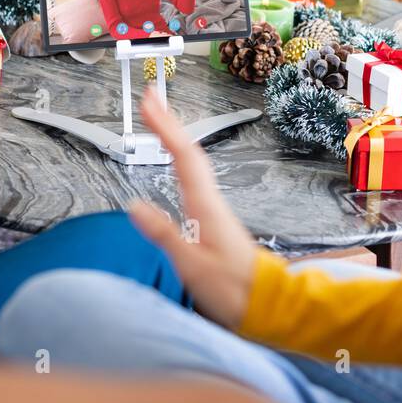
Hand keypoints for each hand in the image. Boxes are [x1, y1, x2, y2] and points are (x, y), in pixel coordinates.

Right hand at [129, 90, 259, 327]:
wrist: (265, 303)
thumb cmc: (233, 288)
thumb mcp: (191, 264)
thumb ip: (163, 234)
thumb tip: (135, 206)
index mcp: (205, 206)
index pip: (184, 157)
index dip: (166, 127)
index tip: (150, 103)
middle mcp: (211, 202)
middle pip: (189, 152)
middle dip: (169, 123)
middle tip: (151, 99)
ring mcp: (213, 209)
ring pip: (193, 163)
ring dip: (175, 139)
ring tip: (159, 122)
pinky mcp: (213, 219)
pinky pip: (195, 178)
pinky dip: (181, 161)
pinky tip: (176, 164)